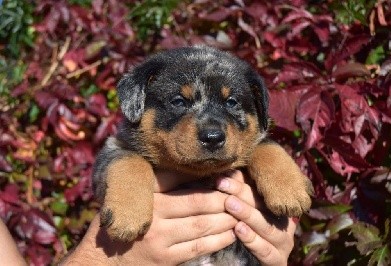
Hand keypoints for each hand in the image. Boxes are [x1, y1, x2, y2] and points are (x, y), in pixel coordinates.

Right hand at [62, 170, 236, 264]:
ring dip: (227, 217)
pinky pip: (200, 247)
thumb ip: (160, 179)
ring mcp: (161, 239)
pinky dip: (219, 239)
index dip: (207, 176)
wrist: (104, 259)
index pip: (181, 179)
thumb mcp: (135, 193)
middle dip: (224, 197)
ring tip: (242, 210)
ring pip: (203, 225)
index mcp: (146, 193)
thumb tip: (195, 167)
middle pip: (198, 202)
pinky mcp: (167, 259)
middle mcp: (153, 214)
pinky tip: (232, 231)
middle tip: (241, 191)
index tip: (227, 172)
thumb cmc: (122, 218)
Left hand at [216, 170, 295, 265]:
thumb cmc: (253, 234)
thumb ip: (241, 195)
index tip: (222, 175)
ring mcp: (283, 242)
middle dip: (240, 193)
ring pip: (266, 226)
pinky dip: (251, 239)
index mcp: (277, 207)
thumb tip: (227, 173)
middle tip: (222, 183)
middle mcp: (284, 223)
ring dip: (247, 214)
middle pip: (263, 205)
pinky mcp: (278, 260)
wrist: (263, 261)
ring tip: (230, 204)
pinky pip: (265, 249)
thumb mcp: (248, 212)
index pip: (260, 190)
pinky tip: (238, 229)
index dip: (241, 181)